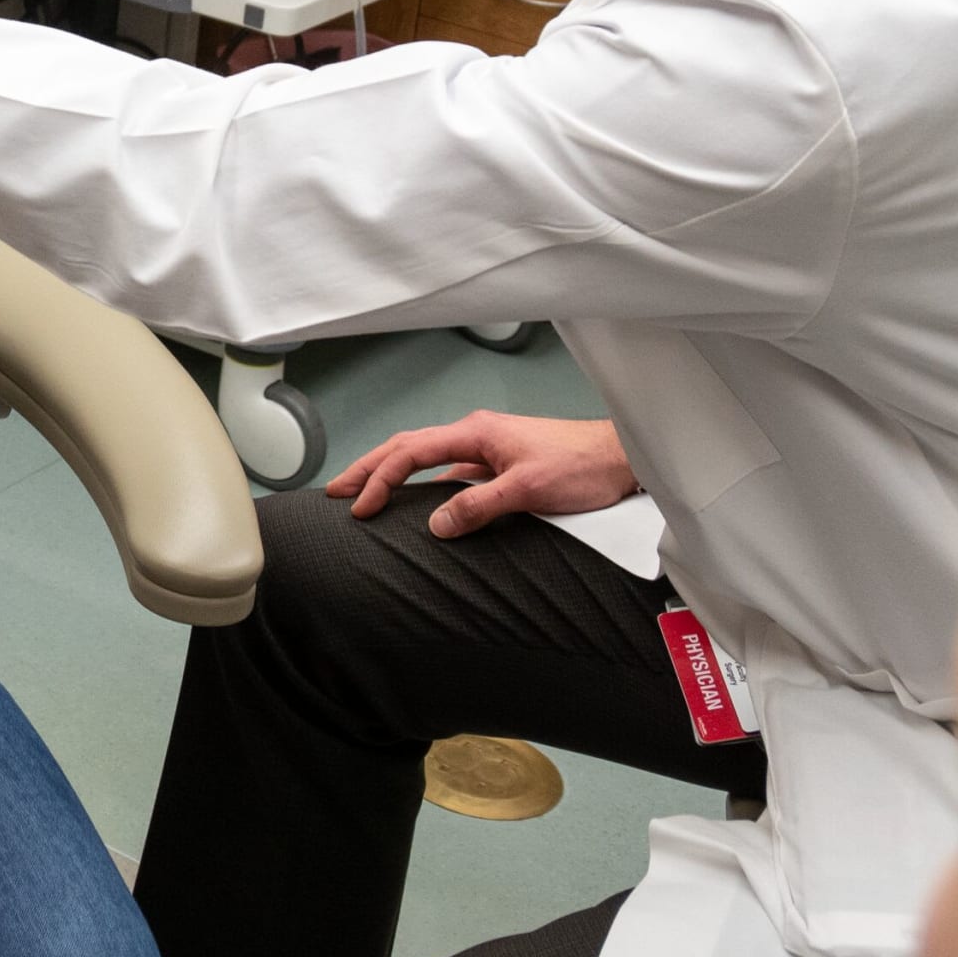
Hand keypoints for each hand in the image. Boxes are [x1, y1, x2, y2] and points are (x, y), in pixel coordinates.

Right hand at [326, 412, 637, 538]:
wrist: (620, 458)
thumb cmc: (581, 465)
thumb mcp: (528, 490)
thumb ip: (479, 506)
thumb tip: (435, 524)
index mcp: (476, 432)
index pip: (411, 451)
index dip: (380, 477)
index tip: (358, 505)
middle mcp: (476, 435)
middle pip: (409, 447)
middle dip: (371, 468)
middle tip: (337, 491)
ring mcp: (487, 450)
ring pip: (427, 460)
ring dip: (394, 475)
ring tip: (365, 495)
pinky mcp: (499, 466)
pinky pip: (450, 474)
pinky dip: (424, 487)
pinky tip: (418, 505)